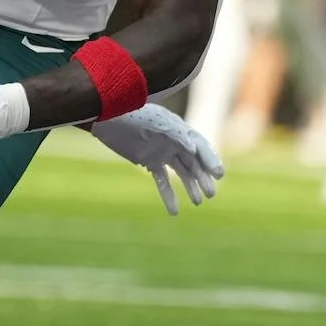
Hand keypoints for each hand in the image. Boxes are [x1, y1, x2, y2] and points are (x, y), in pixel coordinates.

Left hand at [89, 107, 223, 215]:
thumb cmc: (132, 115)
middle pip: (193, 162)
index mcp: (178, 129)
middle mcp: (173, 141)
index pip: (200, 146)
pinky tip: (174, 211)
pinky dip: (168, 194)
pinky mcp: (147, 160)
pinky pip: (161, 180)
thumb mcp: (155, 123)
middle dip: (202, 178)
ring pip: (181, 172)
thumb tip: (193, 148)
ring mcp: (160, 151)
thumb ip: (175, 134)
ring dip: (190, 186)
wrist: (106, 117)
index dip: (210, 160)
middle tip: (211, 194)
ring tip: (198, 202)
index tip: (219, 175)